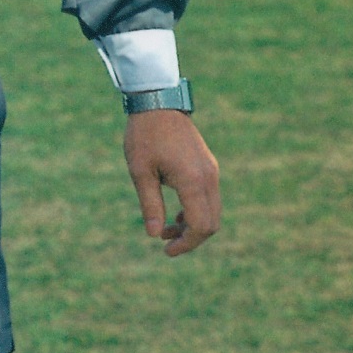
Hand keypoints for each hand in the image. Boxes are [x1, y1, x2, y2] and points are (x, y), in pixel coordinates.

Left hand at [124, 109, 220, 255]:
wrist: (158, 102)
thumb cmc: (145, 136)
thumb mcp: (141, 172)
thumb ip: (150, 204)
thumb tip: (154, 235)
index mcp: (193, 181)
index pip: (201, 226)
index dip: (187, 244)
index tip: (166, 249)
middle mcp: (208, 178)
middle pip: (212, 223)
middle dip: (191, 238)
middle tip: (165, 241)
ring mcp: (210, 171)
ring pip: (212, 211)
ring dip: (192, 225)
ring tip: (165, 227)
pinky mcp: (208, 166)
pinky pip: (209, 198)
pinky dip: (196, 211)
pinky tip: (176, 212)